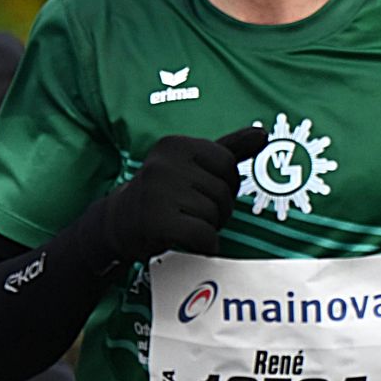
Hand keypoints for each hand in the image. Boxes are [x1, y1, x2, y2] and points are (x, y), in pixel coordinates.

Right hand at [100, 125, 267, 260]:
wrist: (118, 224)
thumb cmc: (162, 195)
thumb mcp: (191, 167)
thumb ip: (228, 150)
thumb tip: (262, 134)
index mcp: (176, 145)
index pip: (228, 165)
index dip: (224, 186)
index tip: (201, 194)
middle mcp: (165, 162)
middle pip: (223, 192)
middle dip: (216, 211)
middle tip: (189, 214)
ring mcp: (158, 190)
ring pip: (214, 215)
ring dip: (206, 228)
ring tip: (183, 225)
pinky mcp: (156, 219)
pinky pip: (203, 235)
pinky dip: (204, 246)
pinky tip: (189, 243)